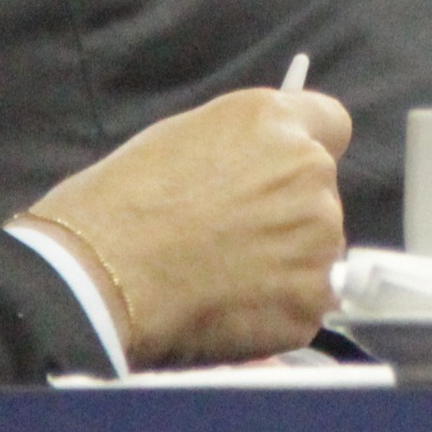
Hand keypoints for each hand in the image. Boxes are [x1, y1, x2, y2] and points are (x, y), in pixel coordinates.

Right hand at [26, 86, 352, 366]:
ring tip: (220, 278)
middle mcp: (309, 171)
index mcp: (274, 122)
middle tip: (229, 239)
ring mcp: (317, 239)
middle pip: (319, 194)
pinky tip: (227, 310)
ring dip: (283, 264)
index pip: (331, 123)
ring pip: (314, 251)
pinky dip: (274, 310)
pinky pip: (302, 303)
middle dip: (286, 214)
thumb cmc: (119, 206)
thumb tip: (258, 165)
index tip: (283, 174)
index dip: (303, 151)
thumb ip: (239, 148)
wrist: (99, 278)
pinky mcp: (310, 301)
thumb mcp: (182, 140)